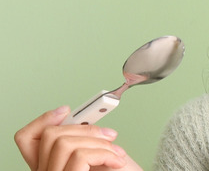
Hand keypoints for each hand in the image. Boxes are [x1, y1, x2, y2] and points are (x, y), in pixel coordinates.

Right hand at [14, 106, 141, 170]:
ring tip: (116, 153)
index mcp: (49, 164)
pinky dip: (105, 154)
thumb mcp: (94, 151)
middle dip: (86, 128)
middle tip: (109, 136)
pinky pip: (80, 157)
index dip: (43, 120)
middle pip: (49, 135)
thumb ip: (80, 138)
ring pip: (64, 143)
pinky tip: (117, 162)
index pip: (26, 139)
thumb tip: (78, 117)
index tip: (66, 110)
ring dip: (100, 143)